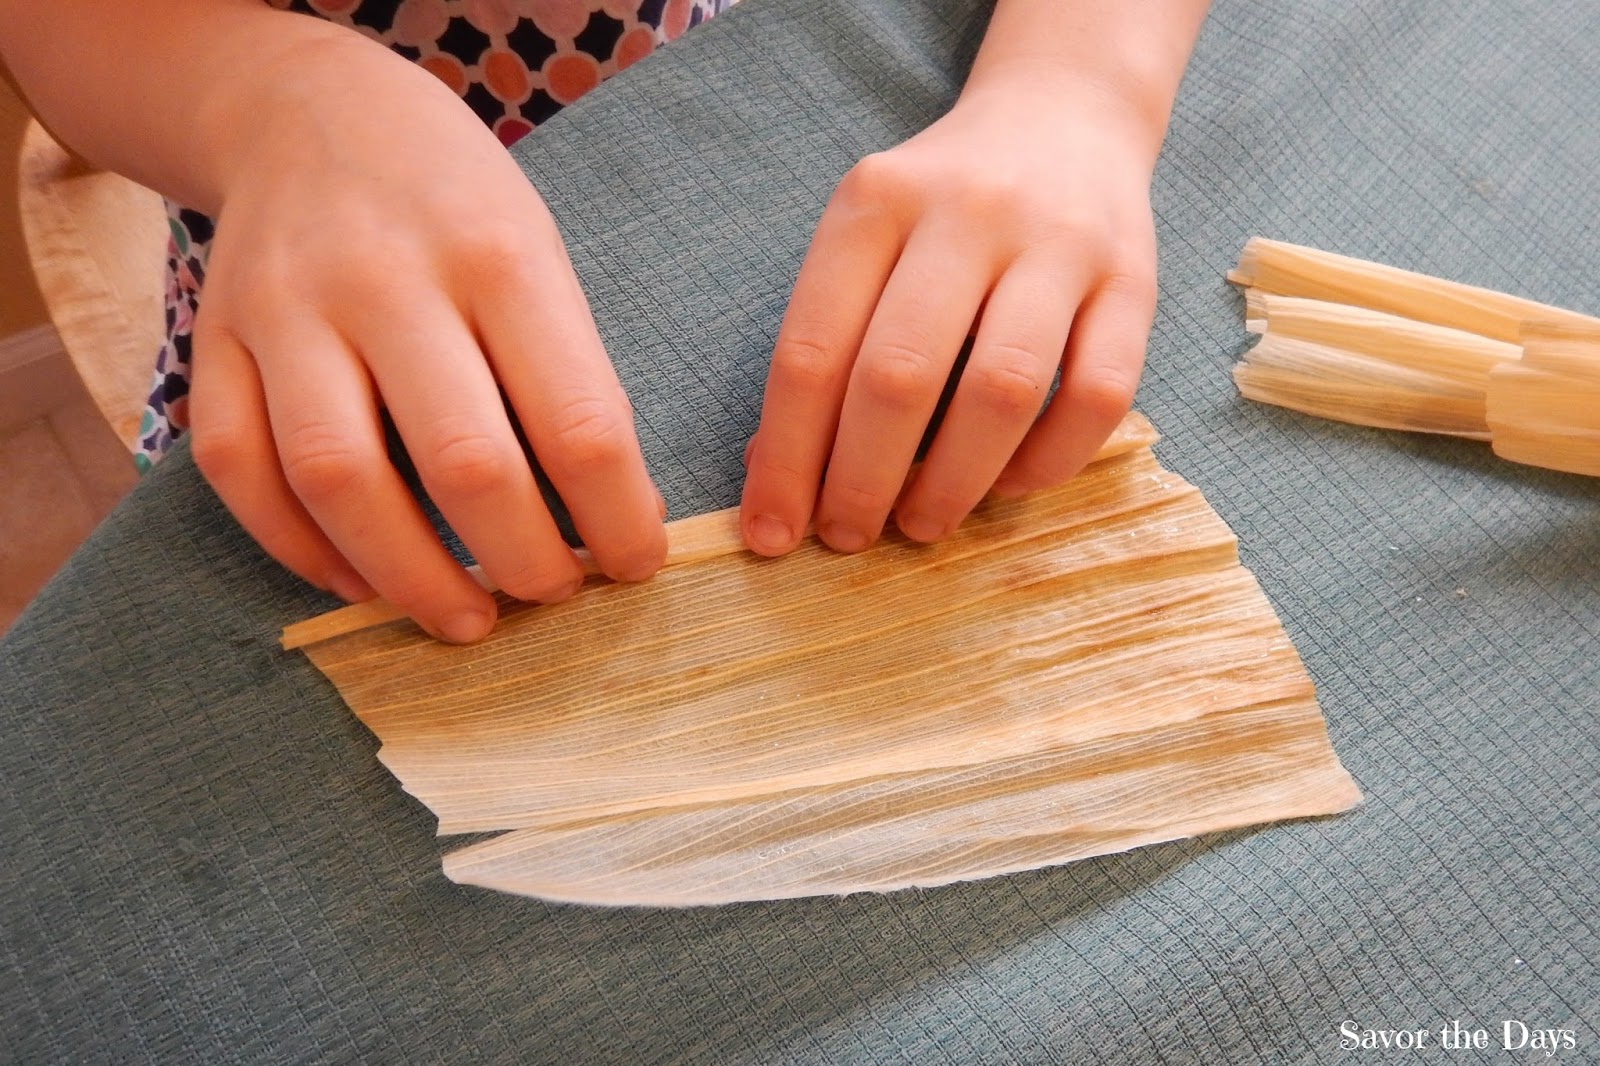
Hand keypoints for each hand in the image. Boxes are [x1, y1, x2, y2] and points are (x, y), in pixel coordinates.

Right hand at [187, 35, 665, 641]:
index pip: (578, 423)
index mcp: (497, 258)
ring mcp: (285, 310)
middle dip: (522, 562)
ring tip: (465, 620)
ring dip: (412, 578)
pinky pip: (242, 471)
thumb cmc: (455, 206)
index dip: (618, 520)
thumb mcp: (539, 256)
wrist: (310, 116)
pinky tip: (362, 582)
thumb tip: (609, 522)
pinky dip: (301, 549)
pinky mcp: (212, 340)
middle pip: (464, 464)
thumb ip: (566, 377)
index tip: (635, 563)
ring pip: (338, 480)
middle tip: (551, 596)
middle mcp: (385, 281)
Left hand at [739, 77, 1159, 555]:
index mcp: (875, 202)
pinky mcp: (1134, 281)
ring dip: (953, 484)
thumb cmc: (938, 210)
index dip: (788, 459)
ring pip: (1002, 391)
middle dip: (862, 482)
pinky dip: (1047, 463)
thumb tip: (775, 476)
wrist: (1062, 119)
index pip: (812, 350)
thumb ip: (823, 343)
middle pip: (900, 375)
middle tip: (847, 537)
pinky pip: (1097, 397)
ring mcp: (1059, 243)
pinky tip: (1007, 486)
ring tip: (921, 524)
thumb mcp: (864, 243)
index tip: (772, 534)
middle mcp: (966, 212)